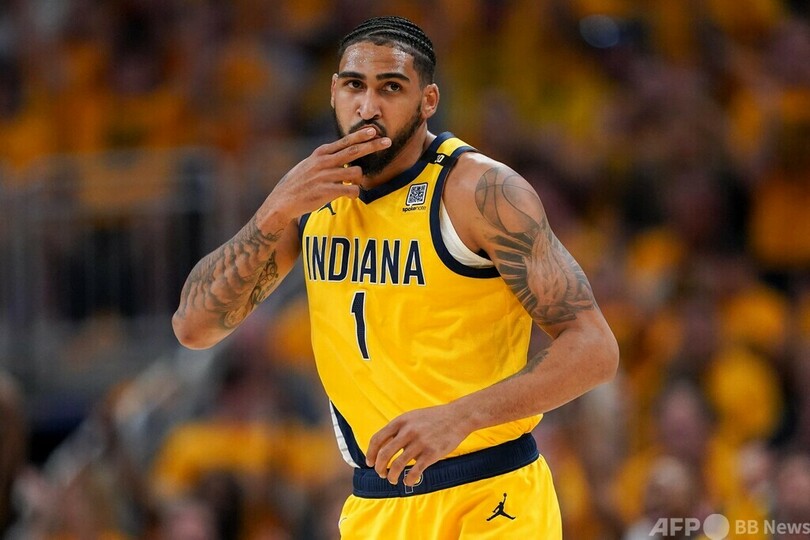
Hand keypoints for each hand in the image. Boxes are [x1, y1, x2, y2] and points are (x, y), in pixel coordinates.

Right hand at [266, 128, 390, 220]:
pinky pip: (351, 190)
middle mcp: (324, 162)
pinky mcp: (326, 191)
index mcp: (320, 153)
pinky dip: (354, 193)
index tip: (373, 130)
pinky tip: (349, 195)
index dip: (360, 135)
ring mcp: (325, 176)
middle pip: (354, 151)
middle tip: (387, 141)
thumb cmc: (298, 183)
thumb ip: (325, 158)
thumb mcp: (309, 164)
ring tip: (351, 185)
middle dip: (372, 145)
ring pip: (355, 173)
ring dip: (358, 180)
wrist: (282, 201)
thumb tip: (342, 154)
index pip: (345, 141)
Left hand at [365, 404, 469, 485]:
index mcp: (401, 422)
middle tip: (380, 474)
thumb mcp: (412, 417)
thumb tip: (383, 446)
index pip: (377, 439)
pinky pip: (415, 471)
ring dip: (391, 476)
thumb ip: (398, 429)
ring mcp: (420, 443)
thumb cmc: (433, 418)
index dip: (370, 453)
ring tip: (392, 480)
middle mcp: (408, 431)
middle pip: (384, 454)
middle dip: (379, 468)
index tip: (370, 463)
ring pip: (397, 465)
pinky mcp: (432, 453)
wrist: (457, 416)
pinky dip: (408, 479)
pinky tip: (408, 481)